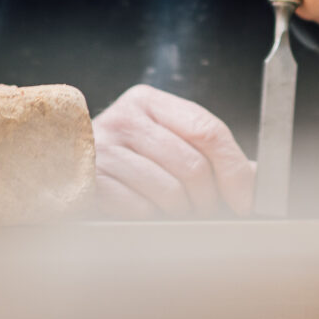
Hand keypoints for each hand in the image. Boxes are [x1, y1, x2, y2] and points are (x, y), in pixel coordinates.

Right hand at [91, 85, 254, 218]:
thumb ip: (211, 152)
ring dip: (179, 211)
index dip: (234, 168)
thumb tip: (260, 177)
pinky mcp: (89, 180)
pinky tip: (143, 210)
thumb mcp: (167, 140)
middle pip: (192, 164)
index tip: (245, 200)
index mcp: (150, 102)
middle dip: (207, 197)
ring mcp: (104, 148)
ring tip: (172, 210)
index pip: (208, 130)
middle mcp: (125, 118)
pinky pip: (140, 208)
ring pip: (169, 190)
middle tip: (204, 209)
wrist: (59, 167)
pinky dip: (150, 217)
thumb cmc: (127, 158)